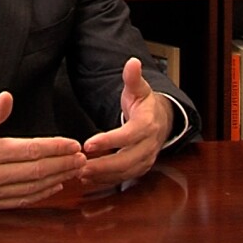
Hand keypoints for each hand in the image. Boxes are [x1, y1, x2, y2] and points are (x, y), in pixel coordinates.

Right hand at [0, 92, 85, 210]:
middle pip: (36, 171)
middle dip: (63, 164)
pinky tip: (55, 184)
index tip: (73, 144)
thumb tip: (8, 97)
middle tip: (82, 158)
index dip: (55, 147)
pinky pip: (21, 200)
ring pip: (32, 187)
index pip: (30, 150)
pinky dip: (41, 193)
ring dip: (57, 179)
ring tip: (74, 170)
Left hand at [79, 57, 172, 186]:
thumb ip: (133, 77)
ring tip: (80, 173)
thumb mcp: (139, 88)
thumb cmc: (145, 104)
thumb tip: (132, 62)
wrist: (162, 119)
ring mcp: (147, 158)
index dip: (108, 141)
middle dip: (103, 165)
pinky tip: (89, 178)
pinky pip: (124, 178)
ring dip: (103, 176)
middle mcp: (150, 144)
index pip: (128, 135)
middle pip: (127, 160)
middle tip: (80, 166)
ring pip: (126, 172)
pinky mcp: (141, 167)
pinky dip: (107, 180)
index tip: (87, 144)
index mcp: (148, 124)